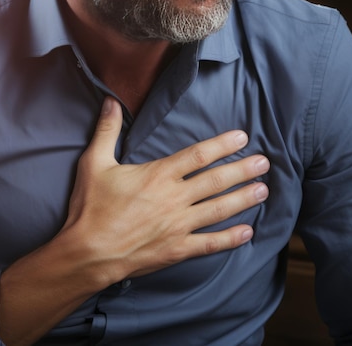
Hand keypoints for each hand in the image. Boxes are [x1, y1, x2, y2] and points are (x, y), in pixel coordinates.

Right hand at [61, 97, 268, 284]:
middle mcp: (174, 198)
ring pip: (218, 209)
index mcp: (158, 175)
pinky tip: (248, 233)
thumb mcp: (94, 161)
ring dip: (243, 199)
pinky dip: (230, 238)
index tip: (242, 138)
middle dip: (242, 170)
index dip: (222, 145)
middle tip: (265, 163)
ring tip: (264, 190)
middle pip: (216, 180)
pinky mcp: (176, 250)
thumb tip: (111, 100)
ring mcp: (178, 225)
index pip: (198, 155)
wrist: (87, 251)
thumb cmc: (90, 206)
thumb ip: (107, 130)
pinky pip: (210, 244)